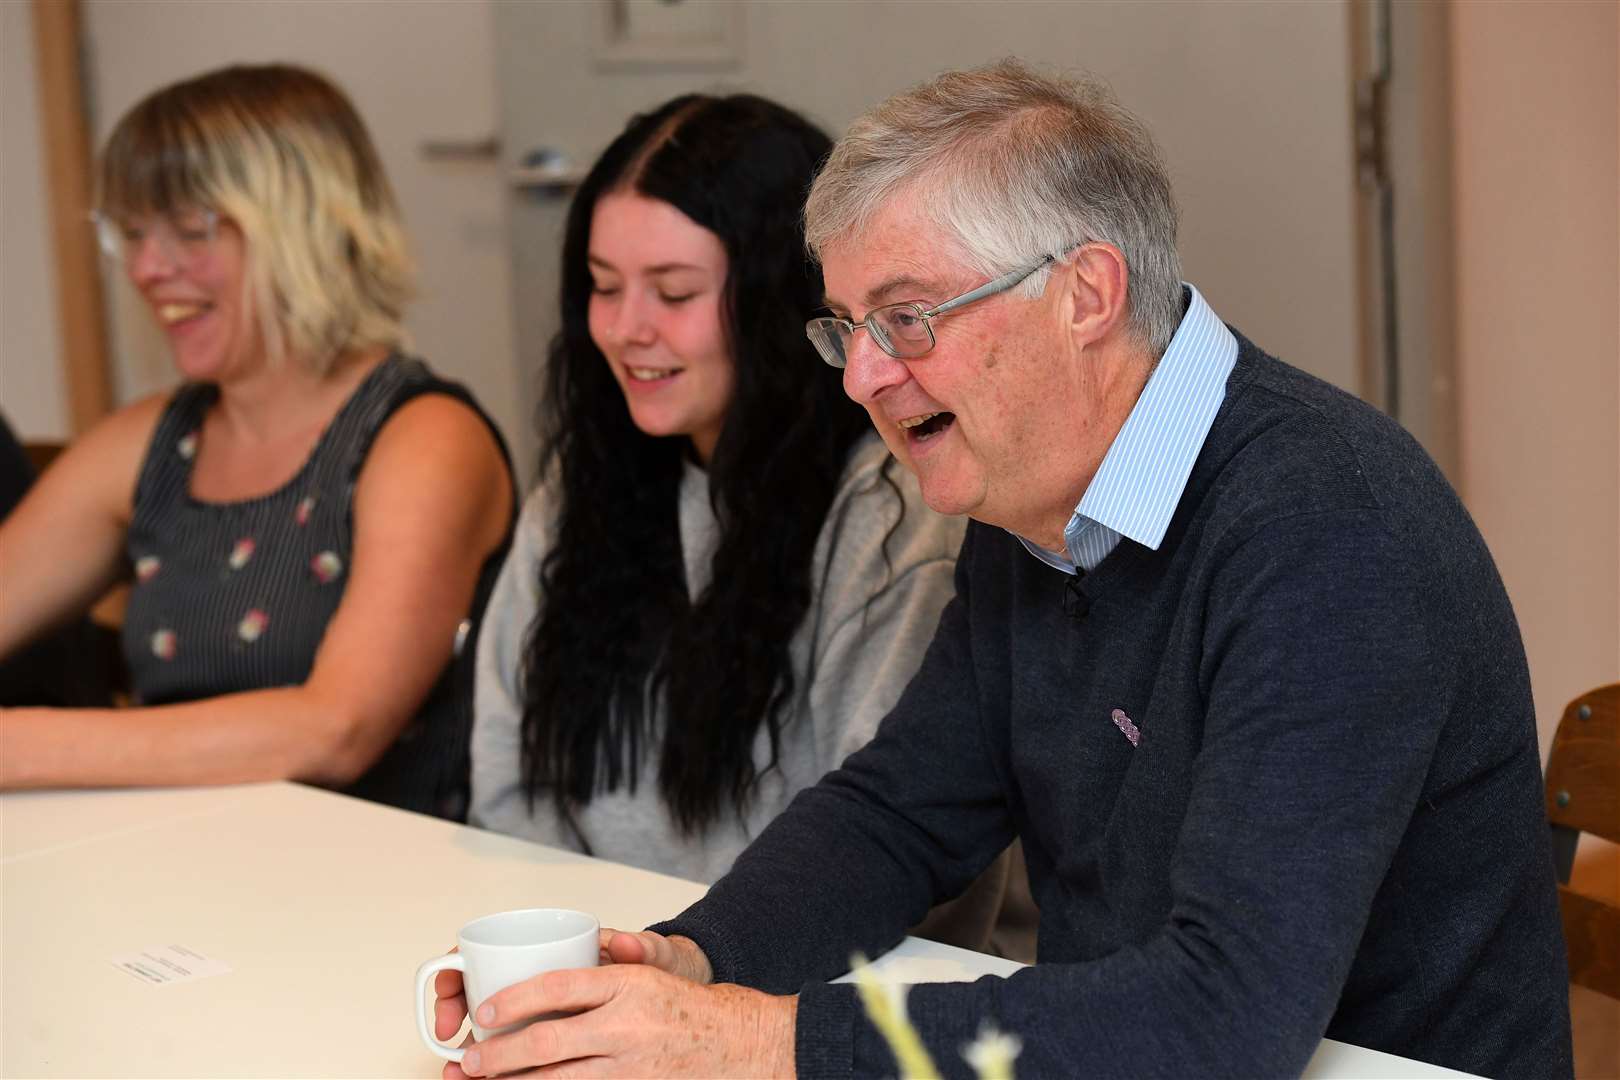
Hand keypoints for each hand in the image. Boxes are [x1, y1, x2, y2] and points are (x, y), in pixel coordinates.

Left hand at [431, 931, 710, 1057]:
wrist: (734, 1043)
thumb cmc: (683, 1007)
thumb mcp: (644, 975)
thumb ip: (598, 973)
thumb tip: (543, 977)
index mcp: (625, 986)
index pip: (558, 987)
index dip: (514, 1000)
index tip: (484, 1010)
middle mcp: (625, 1027)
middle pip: (548, 1041)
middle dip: (500, 1055)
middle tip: (470, 1060)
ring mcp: (628, 1068)